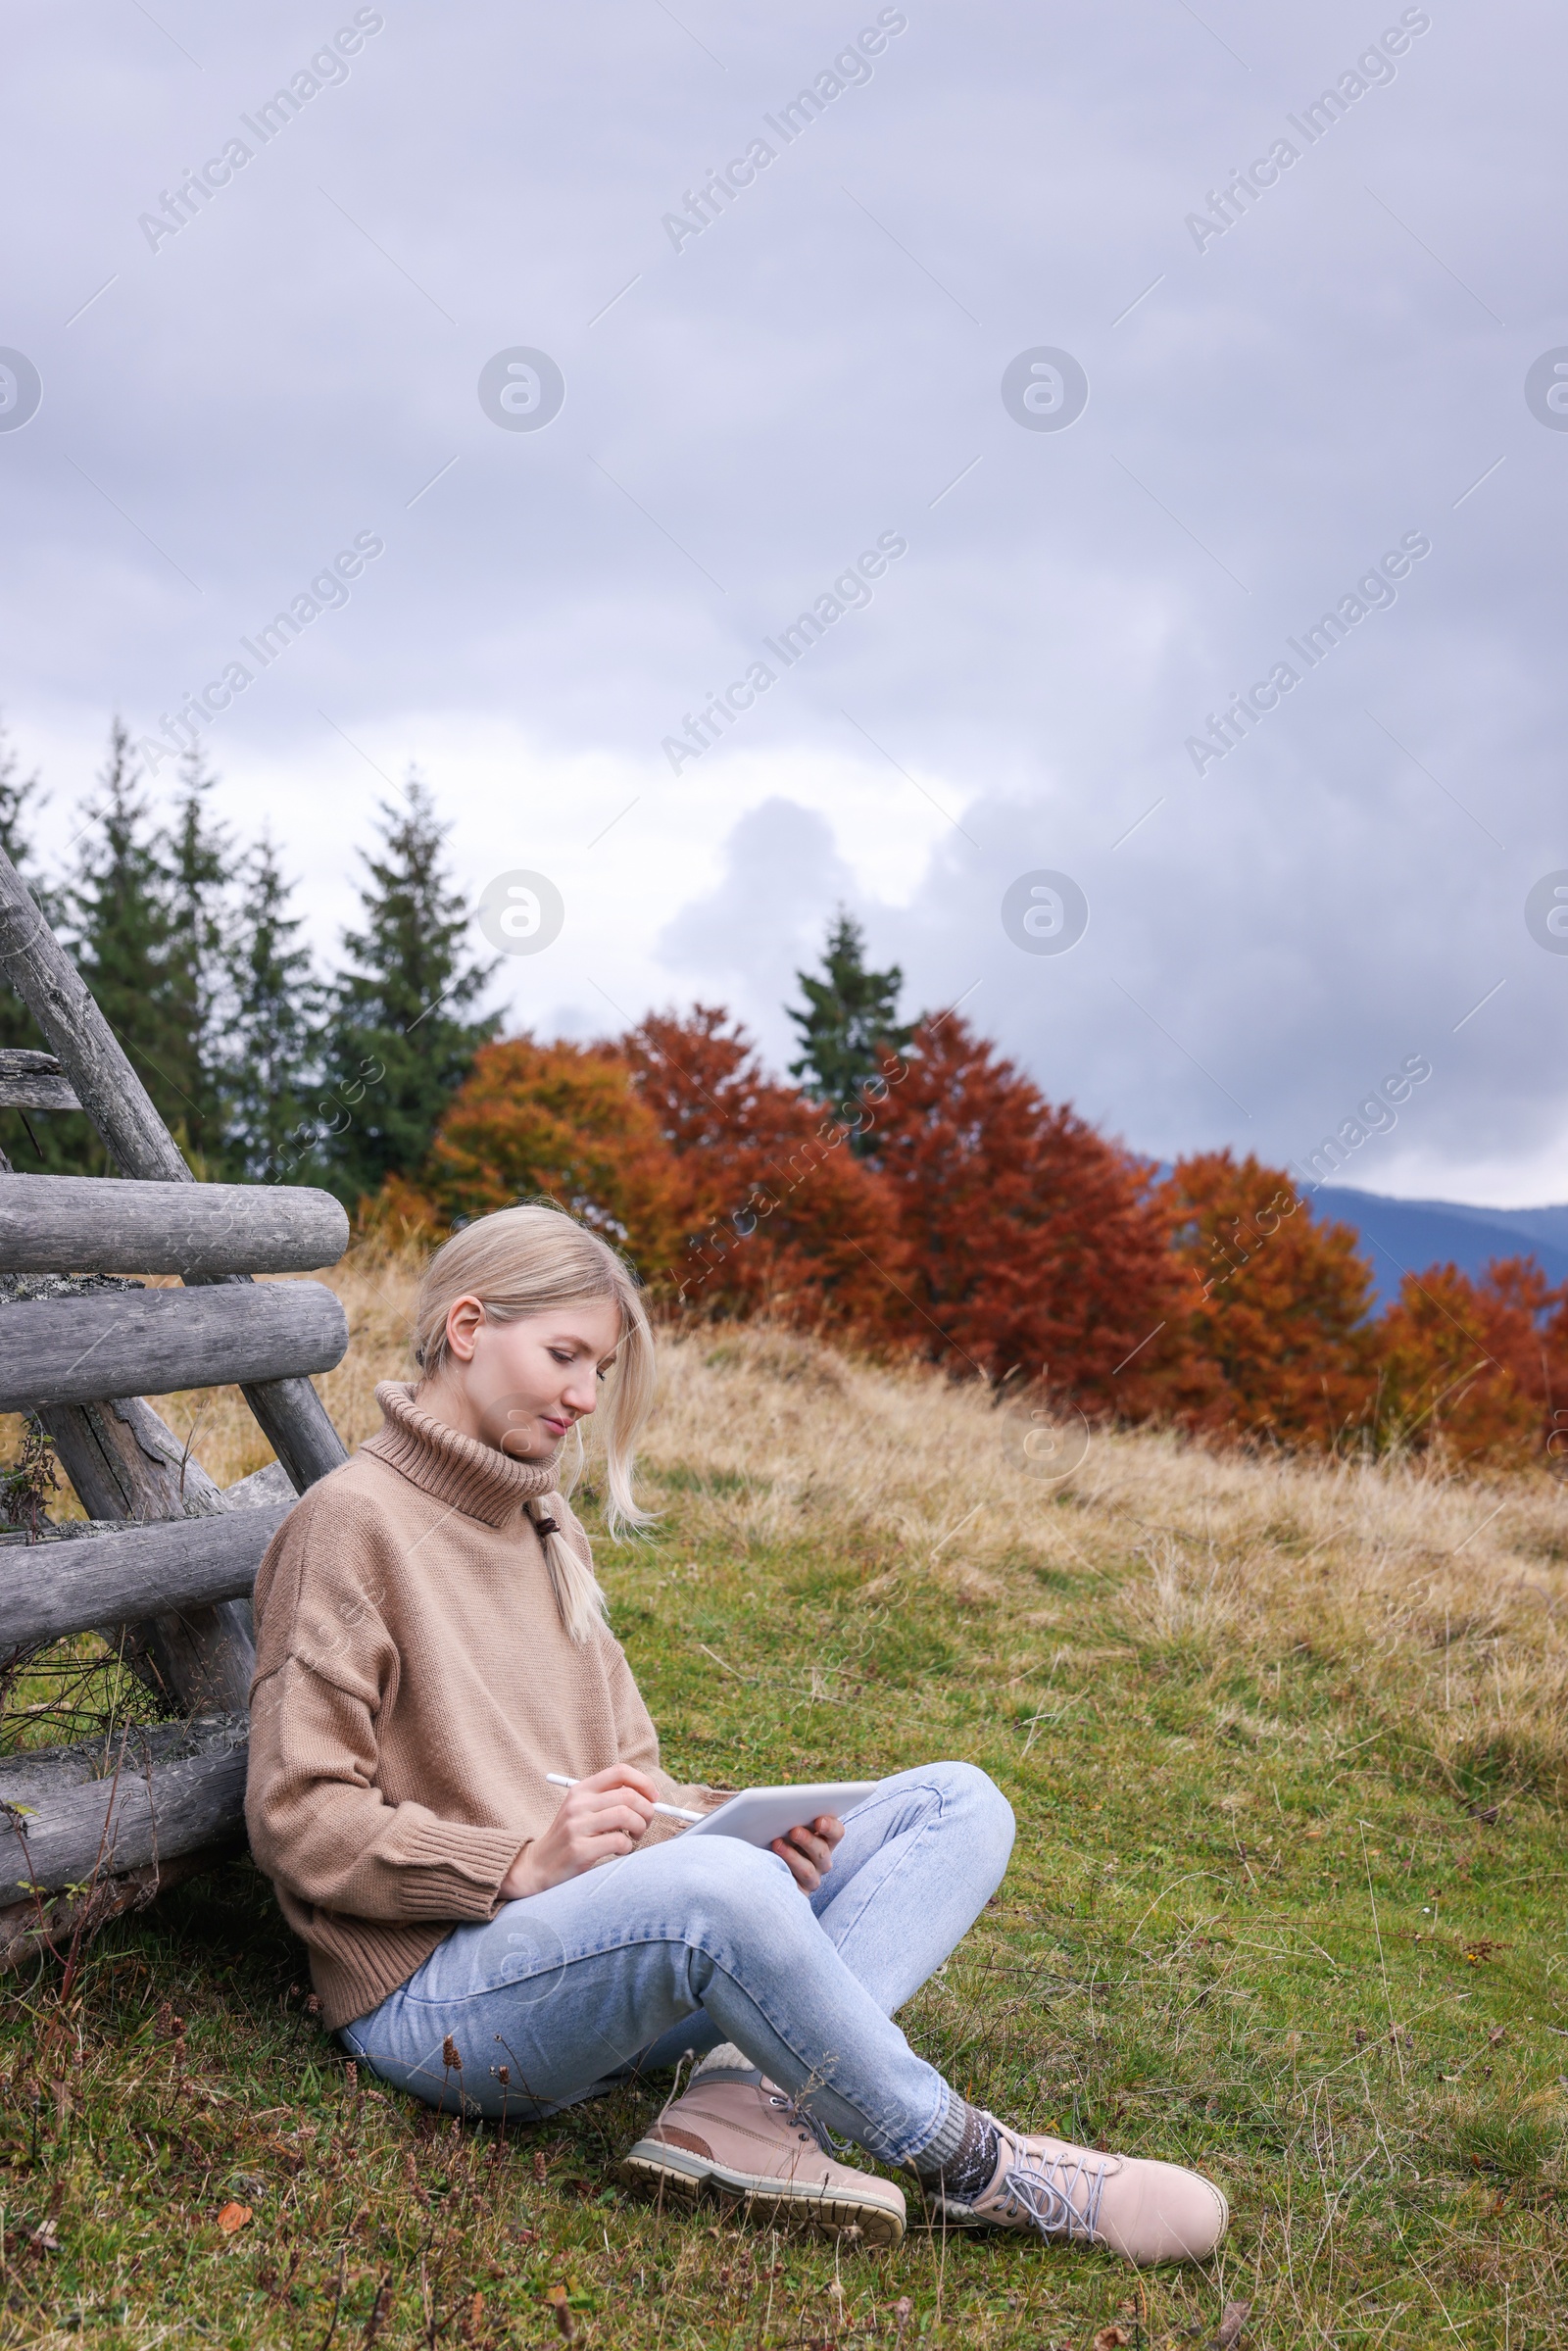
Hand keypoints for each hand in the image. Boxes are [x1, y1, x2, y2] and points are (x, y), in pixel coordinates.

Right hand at [499, 1766, 659, 1899]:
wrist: (538, 1866)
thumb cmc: (571, 1838)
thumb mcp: (583, 1811)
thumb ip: (610, 1800)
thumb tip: (650, 1798)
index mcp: (581, 1790)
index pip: (619, 1772)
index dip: (643, 1782)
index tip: (654, 1798)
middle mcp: (578, 1804)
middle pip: (628, 1795)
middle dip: (647, 1810)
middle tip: (645, 1824)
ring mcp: (577, 1826)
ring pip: (626, 1816)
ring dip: (639, 1828)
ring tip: (634, 1837)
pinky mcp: (580, 1849)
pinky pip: (619, 1841)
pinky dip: (627, 1847)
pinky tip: (619, 1851)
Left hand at [769, 1813, 843, 1895]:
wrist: (765, 1867)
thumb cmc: (779, 1837)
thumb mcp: (788, 1825)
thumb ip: (793, 1817)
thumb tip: (785, 1807)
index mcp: (824, 1839)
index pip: (837, 1832)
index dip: (830, 1826)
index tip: (819, 1820)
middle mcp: (822, 1859)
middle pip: (822, 1850)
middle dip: (808, 1840)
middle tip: (794, 1831)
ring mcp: (812, 1877)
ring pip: (808, 1870)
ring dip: (793, 1857)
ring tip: (777, 1844)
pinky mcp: (799, 1891)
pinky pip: (795, 1886)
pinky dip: (785, 1873)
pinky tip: (774, 1864)